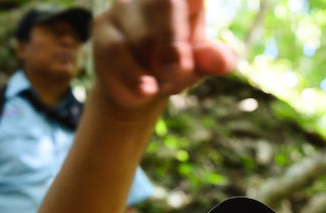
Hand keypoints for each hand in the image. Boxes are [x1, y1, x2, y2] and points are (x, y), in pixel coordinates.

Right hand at [93, 0, 235, 109]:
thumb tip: (223, 61)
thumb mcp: (200, 65)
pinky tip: (143, 90)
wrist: (142, 87)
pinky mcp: (102, 26)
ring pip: (141, 36)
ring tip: (159, 85)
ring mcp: (124, 6)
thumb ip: (212, 60)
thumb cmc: (177, 65)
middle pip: (166, 4)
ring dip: (154, 69)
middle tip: (178, 74)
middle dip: (174, 46)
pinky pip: (117, 52)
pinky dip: (133, 77)